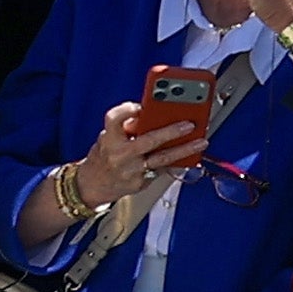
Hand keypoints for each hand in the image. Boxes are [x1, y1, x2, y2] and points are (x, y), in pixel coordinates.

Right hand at [70, 100, 200, 209]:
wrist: (91, 186)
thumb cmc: (103, 157)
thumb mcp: (107, 138)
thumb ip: (127, 127)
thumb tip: (154, 114)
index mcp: (109, 138)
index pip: (115, 119)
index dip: (127, 110)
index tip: (141, 105)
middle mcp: (120, 154)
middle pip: (148, 140)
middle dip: (171, 131)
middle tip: (189, 123)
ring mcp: (131, 170)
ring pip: (162, 159)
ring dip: (184, 149)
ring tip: (200, 141)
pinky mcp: (140, 183)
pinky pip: (162, 169)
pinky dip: (176, 161)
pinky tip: (190, 155)